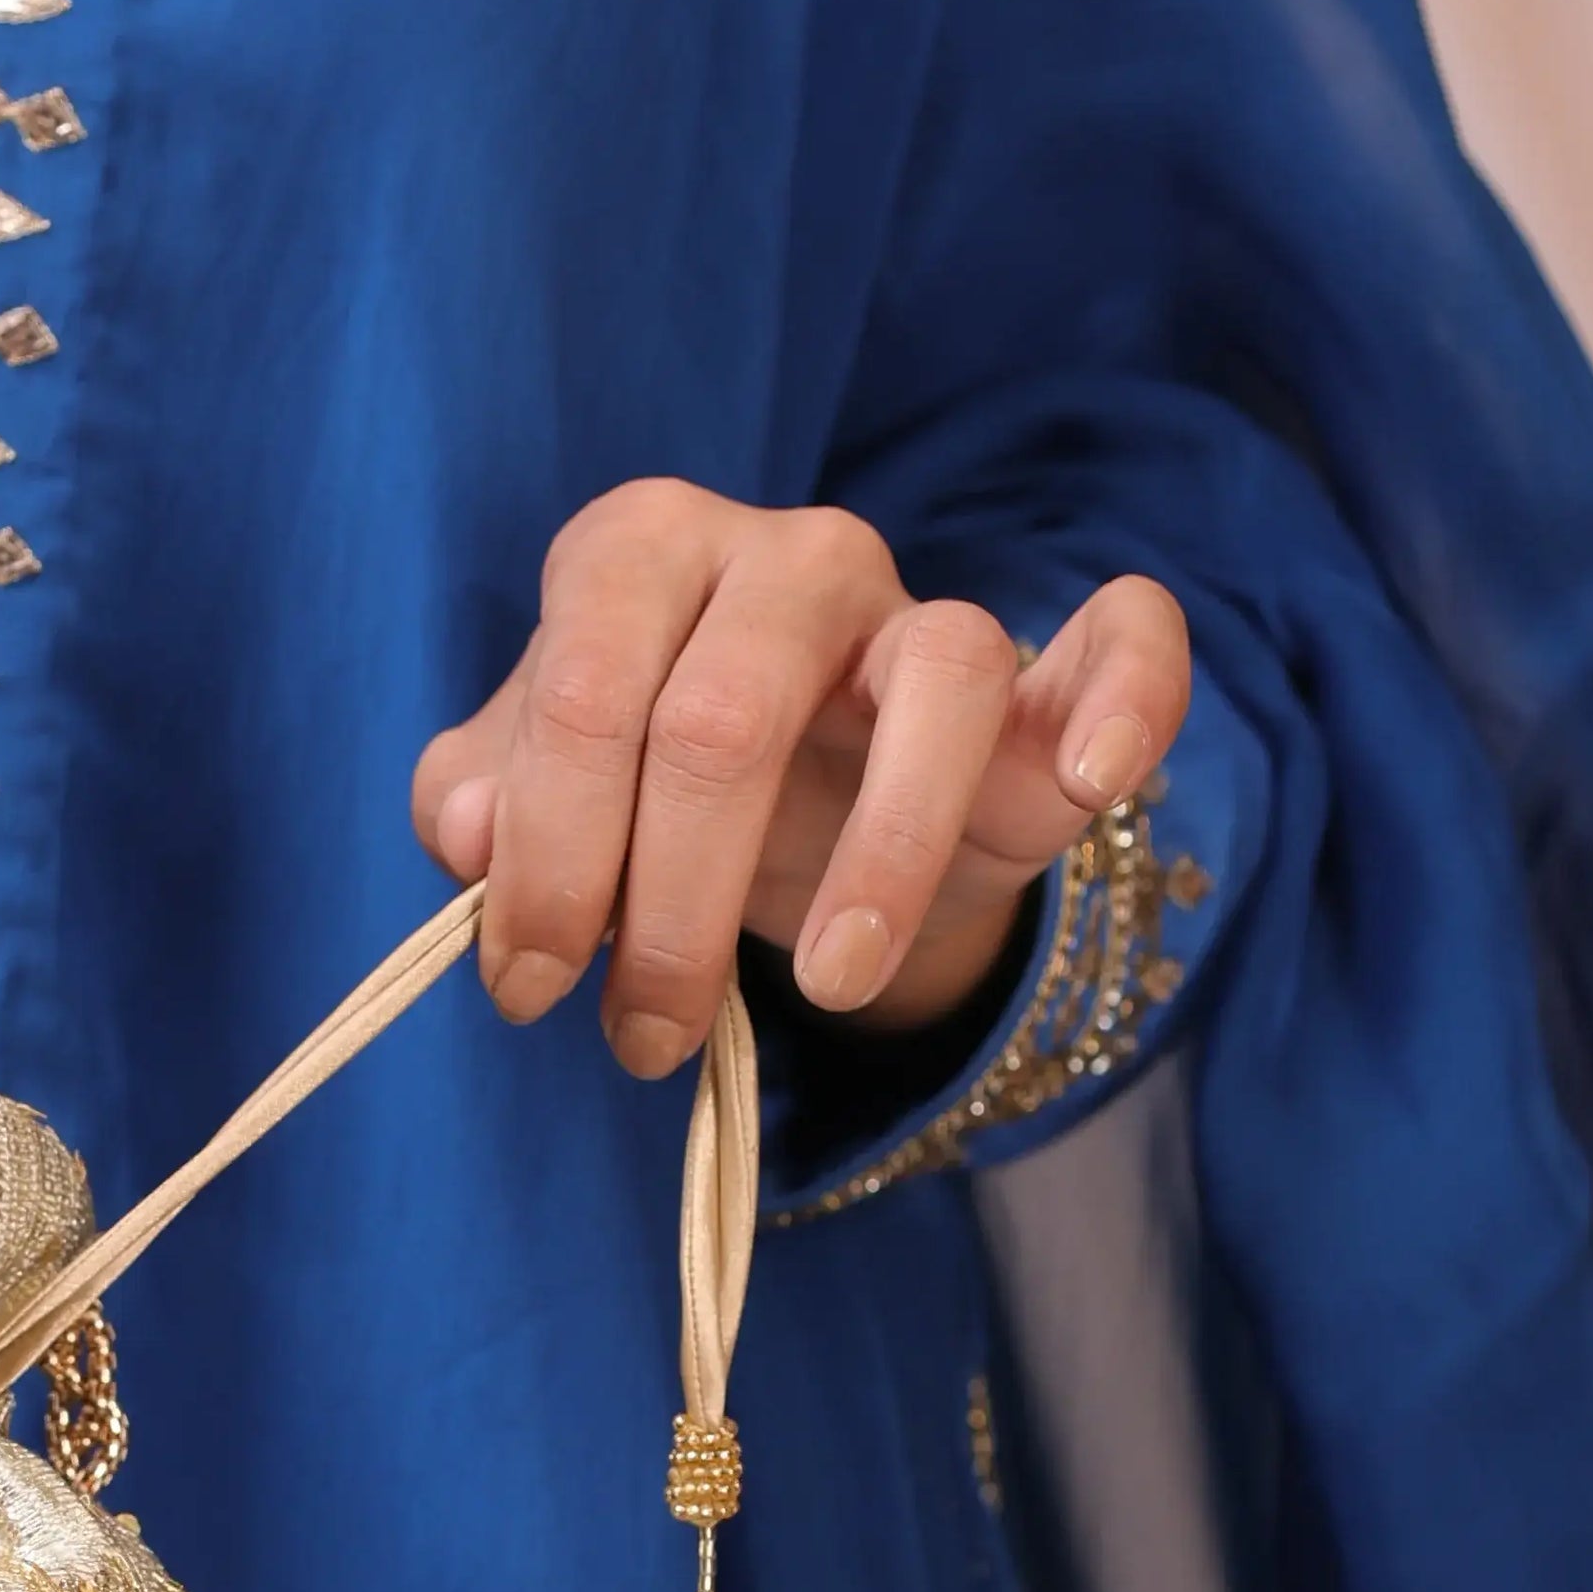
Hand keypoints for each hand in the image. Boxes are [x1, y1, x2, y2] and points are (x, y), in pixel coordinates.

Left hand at [411, 484, 1190, 1071]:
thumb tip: (464, 836)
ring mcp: (920, 610)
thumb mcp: (548, 800)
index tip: (533, 988)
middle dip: (673, 903)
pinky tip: (1089, 780)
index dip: (552, 853)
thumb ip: (487, 800)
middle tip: (644, 1037)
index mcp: (638, 554)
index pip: (586, 687)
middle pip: (728, 712)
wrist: (790, 815)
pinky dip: (1128, 692)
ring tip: (824, 984)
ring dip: (883, 851)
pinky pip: (1121, 639)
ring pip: (936, 676)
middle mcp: (786, 557)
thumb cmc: (648, 795)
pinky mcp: (1041, 683)